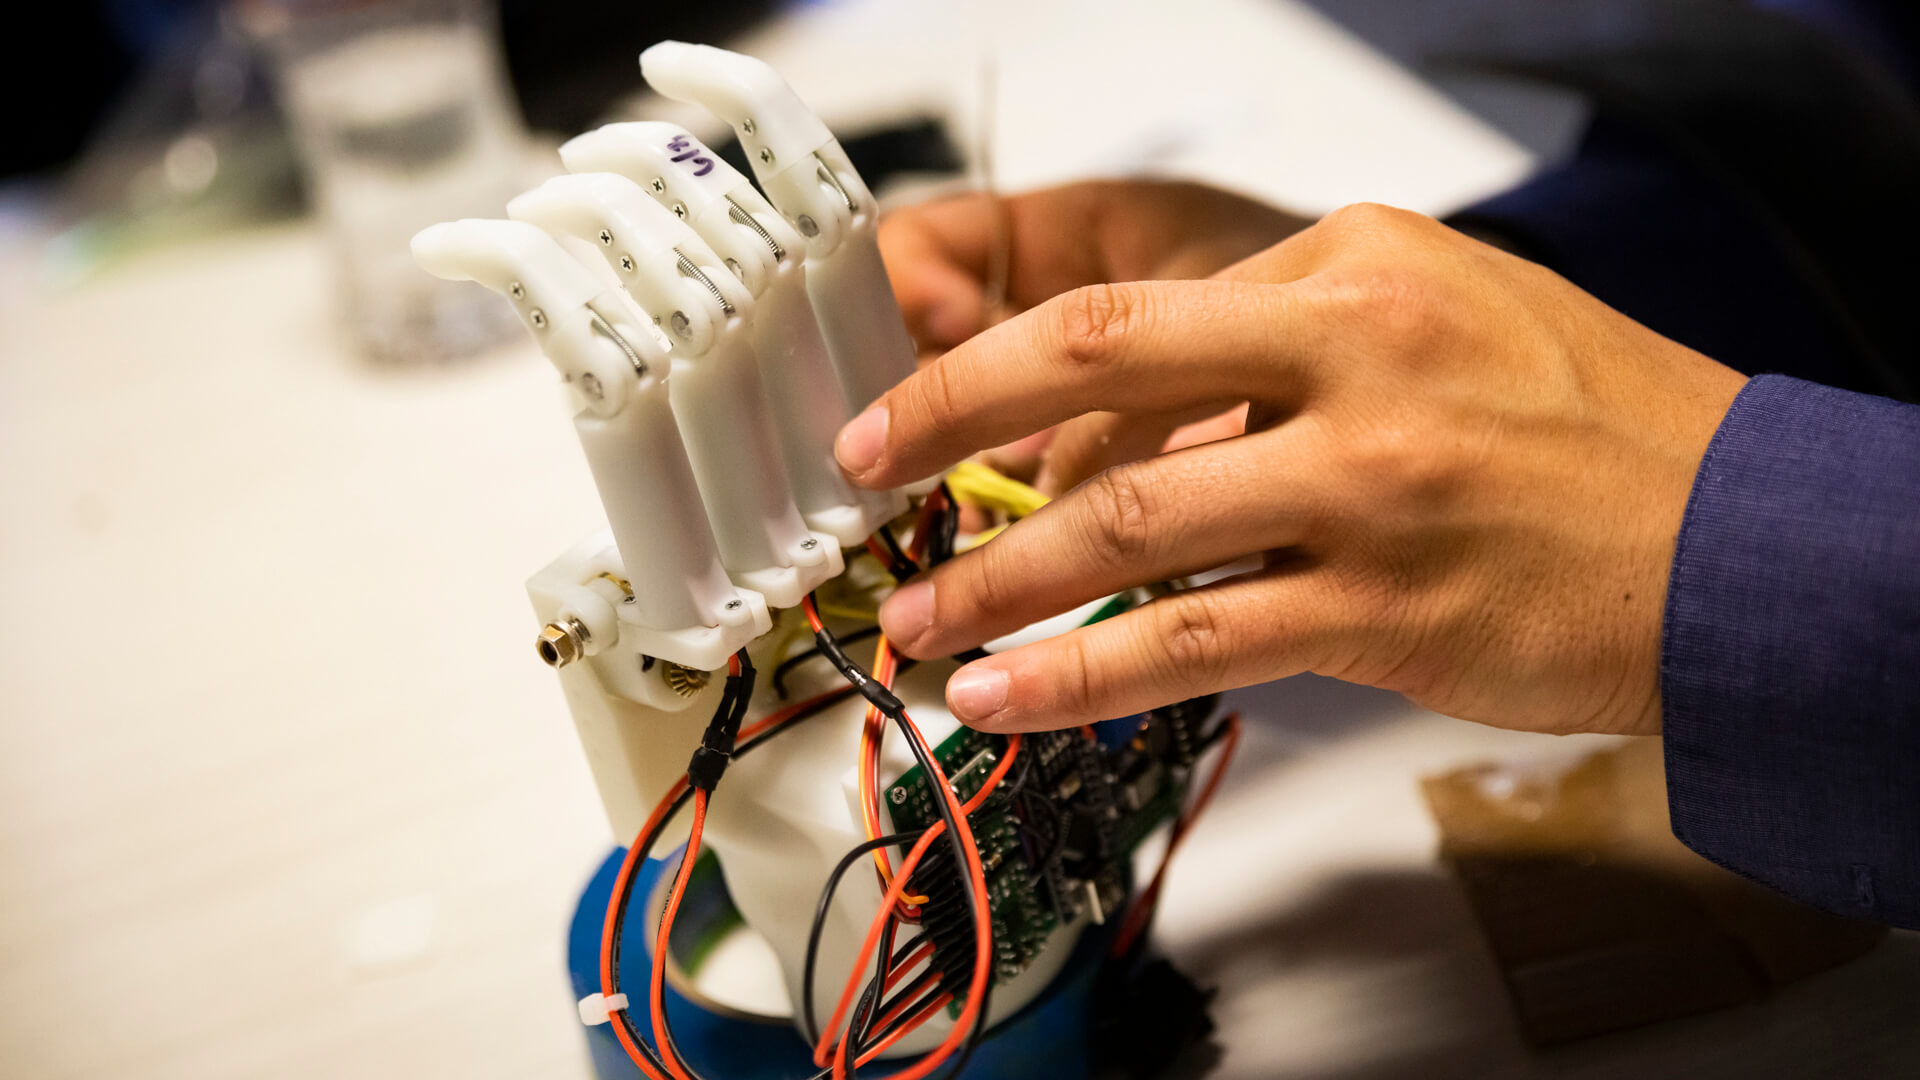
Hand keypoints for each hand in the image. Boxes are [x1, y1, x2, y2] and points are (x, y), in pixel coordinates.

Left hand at [841, 203, 1747, 737]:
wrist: (1739, 537)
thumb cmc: (1591, 424)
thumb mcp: (1443, 314)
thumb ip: (1291, 345)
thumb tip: (1141, 419)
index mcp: (1356, 266)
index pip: (1134, 311)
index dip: (1008, 371)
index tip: (935, 411)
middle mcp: (1353, 358)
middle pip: (1094, 364)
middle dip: (947, 416)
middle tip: (862, 467)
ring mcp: (1367, 487)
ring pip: (1127, 526)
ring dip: (997, 582)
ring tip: (918, 623)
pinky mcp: (1383, 610)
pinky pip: (1193, 642)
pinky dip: (1081, 677)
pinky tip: (1008, 699)